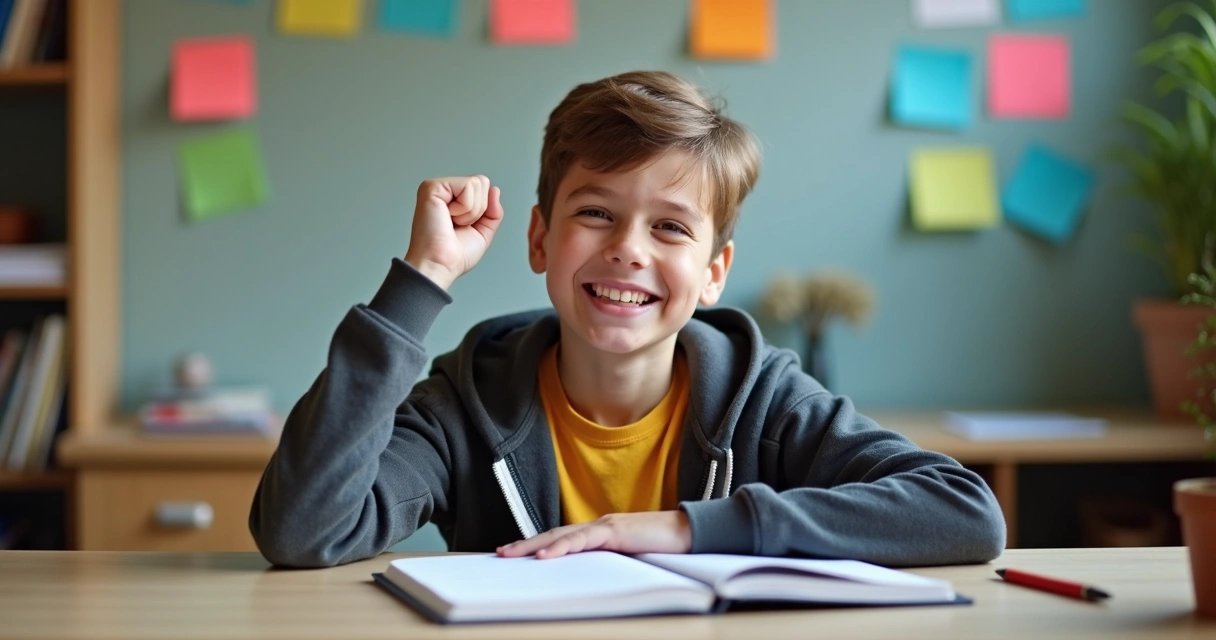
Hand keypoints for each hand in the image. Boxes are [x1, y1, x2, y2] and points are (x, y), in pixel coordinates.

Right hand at [404, 176, 503, 289]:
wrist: (441, 265)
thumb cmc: (454, 255)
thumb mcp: (483, 231)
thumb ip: (493, 211)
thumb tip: (495, 190)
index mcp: (454, 200)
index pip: (483, 189)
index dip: (483, 210)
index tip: (465, 227)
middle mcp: (445, 191)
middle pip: (482, 182)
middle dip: (479, 209)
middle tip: (458, 225)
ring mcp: (437, 187)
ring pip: (477, 183)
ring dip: (471, 211)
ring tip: (453, 223)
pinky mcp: (432, 187)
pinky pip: (467, 186)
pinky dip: (465, 207)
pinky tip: (448, 217)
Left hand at [497, 511, 691, 559]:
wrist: (692, 534)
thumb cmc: (666, 549)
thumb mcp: (631, 560)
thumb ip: (611, 564)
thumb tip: (591, 582)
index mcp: (602, 533)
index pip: (564, 538)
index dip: (539, 544)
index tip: (516, 553)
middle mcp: (600, 525)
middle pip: (555, 534)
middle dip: (527, 544)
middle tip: (501, 553)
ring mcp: (607, 526)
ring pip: (563, 535)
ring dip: (535, 545)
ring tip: (512, 555)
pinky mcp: (616, 531)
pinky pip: (584, 540)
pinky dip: (562, 547)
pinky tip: (545, 556)